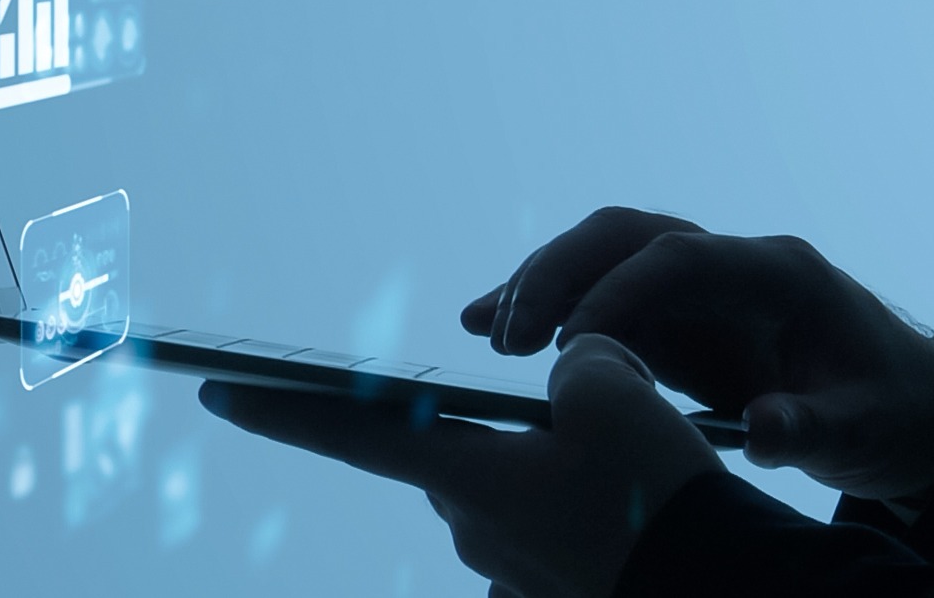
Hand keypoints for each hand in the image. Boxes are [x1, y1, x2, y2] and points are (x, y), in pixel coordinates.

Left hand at [202, 335, 718, 597]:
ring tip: (627, 461)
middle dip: (494, 425)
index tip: (216, 389)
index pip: (349, 431)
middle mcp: (473, 530)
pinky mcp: (554, 597)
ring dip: (547, 470)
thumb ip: (574, 359)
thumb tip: (571, 378)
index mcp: (465, 474)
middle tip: (581, 409)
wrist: (716, 588)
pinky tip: (624, 511)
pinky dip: (579, 514)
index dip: (281, 406)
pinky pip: (550, 541)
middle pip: (454, 454)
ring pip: (508, 494)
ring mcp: (512, 575)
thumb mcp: (614, 387)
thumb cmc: (653, 491)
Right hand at [463, 208, 933, 500]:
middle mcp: (731, 263)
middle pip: (630, 236)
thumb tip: (760, 428)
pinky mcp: (682, 318)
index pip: (682, 257)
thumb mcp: (864, 426)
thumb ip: (811, 426)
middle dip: (564, 273)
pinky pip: (605, 296)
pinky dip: (554, 308)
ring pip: (607, 256)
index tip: (571, 346)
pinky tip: (495, 331)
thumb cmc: (893, 408)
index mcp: (778, 271)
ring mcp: (703, 286)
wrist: (912, 404)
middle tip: (510, 336)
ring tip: (486, 330)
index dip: (622, 291)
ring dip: (545, 283)